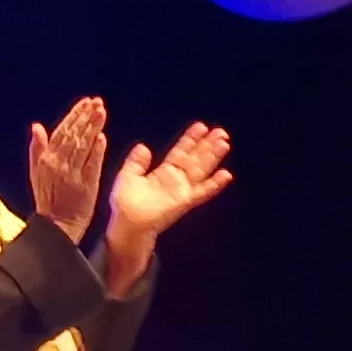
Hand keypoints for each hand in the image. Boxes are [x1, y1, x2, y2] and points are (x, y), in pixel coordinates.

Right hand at [27, 97, 106, 240]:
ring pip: (83, 146)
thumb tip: (37, 126)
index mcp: (47, 159)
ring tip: (101, 112)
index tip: (85, 102)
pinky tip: (102, 137)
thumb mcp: (36, 172)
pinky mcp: (86, 185)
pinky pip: (92, 164)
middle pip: (74, 136)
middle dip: (86, 117)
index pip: (62, 132)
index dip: (74, 115)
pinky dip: (97, 150)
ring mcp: (73, 174)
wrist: (57, 225)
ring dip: (93, 127)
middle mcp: (59, 164)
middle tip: (97, 102)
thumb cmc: (48, 198)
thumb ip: (37, 148)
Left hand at [108, 122, 234, 246]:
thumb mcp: (127, 176)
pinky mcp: (185, 202)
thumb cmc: (125, 204)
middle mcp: (176, 180)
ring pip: (202, 170)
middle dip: (208, 145)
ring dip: (213, 157)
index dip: (191, 139)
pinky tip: (226, 175)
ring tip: (224, 143)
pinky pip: (202, 192)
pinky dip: (215, 185)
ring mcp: (182, 191)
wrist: (126, 223)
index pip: (181, 152)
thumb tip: (143, 146)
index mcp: (163, 173)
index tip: (201, 126)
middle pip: (196, 159)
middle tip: (221, 132)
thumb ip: (136, 162)